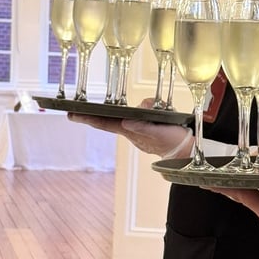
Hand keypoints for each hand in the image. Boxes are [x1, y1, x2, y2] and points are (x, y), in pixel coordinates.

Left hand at [69, 99, 193, 157]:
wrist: (187, 150)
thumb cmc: (173, 141)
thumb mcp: (160, 133)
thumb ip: (143, 128)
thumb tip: (126, 122)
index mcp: (131, 131)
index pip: (105, 123)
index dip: (88, 119)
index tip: (71, 114)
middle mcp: (131, 130)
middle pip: (111, 119)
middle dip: (96, 115)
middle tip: (75, 111)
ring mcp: (138, 129)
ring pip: (131, 114)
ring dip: (142, 108)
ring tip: (157, 113)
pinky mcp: (146, 127)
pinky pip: (142, 115)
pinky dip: (149, 110)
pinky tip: (164, 112)